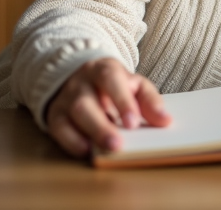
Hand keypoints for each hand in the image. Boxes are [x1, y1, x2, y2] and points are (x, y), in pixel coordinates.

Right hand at [44, 57, 169, 157]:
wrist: (78, 76)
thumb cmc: (113, 85)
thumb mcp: (134, 84)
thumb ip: (150, 100)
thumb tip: (165, 121)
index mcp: (103, 70)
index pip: (111, 80)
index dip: (122, 101)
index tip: (133, 122)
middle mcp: (81, 83)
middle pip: (86, 103)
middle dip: (102, 126)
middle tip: (118, 145)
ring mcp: (66, 99)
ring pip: (72, 116)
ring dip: (90, 134)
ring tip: (107, 149)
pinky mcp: (55, 115)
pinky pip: (59, 129)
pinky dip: (71, 142)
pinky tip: (87, 151)